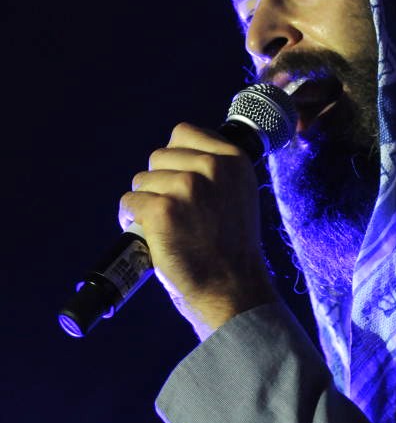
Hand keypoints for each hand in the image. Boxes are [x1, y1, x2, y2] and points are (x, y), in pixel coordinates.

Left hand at [118, 122, 276, 339]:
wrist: (233, 289)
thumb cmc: (232, 249)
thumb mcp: (239, 196)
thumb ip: (216, 173)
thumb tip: (180, 158)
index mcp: (233, 160)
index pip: (183, 133)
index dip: (174, 158)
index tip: (179, 182)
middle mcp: (211, 167)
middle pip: (158, 156)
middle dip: (159, 182)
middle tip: (173, 212)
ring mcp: (186, 187)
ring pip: (141, 180)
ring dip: (145, 202)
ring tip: (164, 227)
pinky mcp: (162, 210)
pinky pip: (129, 202)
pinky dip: (130, 219)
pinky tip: (149, 235)